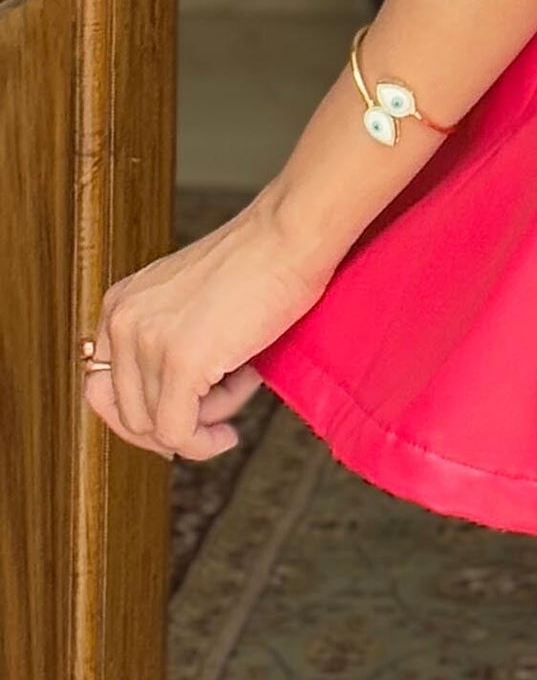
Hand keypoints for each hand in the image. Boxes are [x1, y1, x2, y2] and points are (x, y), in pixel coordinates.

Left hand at [83, 197, 333, 461]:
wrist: (291, 235)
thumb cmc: (260, 262)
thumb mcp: (189, 300)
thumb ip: (167, 343)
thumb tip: (169, 418)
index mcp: (120, 303)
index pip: (101, 387)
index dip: (143, 413)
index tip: (180, 416)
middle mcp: (122, 321)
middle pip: (126, 413)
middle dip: (173, 422)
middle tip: (212, 416)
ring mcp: (149, 342)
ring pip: (156, 427)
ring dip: (200, 424)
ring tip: (237, 393)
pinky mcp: (181, 363)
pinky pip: (178, 434)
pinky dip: (204, 444)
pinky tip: (229, 432)